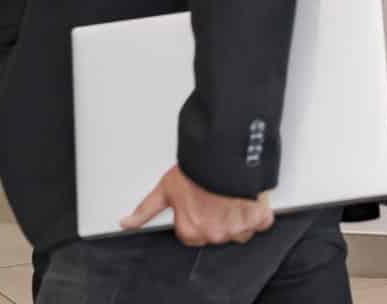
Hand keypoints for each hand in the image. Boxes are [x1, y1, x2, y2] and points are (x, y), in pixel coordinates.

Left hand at [121, 164, 273, 245]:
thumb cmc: (198, 168)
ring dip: (240, 216)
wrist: (228, 151)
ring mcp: (237, 228)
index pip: (193, 232)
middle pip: (218, 232)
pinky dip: (260, 212)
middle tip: (218, 194)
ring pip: (240, 230)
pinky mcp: (258, 217)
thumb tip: (125, 223)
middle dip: (219, 216)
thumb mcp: (166, 186)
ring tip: (235, 194)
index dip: (198, 214)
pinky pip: (261, 222)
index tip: (202, 200)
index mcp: (190, 231)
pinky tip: (252, 197)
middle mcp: (213, 234)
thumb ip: (146, 209)